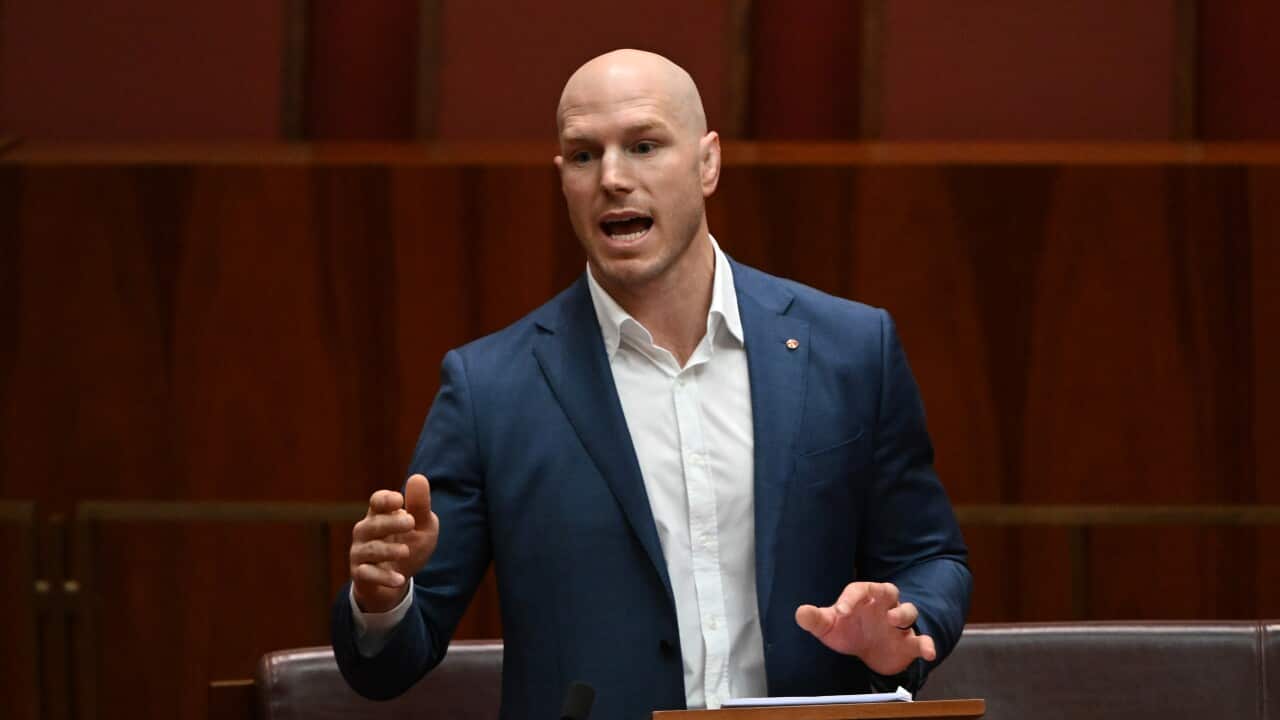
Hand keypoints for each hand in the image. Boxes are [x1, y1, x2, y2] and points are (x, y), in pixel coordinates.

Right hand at [349, 474, 438, 613]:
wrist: (397, 582)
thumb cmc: (410, 546)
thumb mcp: (422, 527)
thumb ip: (420, 505)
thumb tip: (417, 478)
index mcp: (380, 515)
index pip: (376, 501)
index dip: (385, 499)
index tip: (400, 501)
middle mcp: (366, 531)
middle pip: (373, 524)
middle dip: (390, 523)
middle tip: (411, 522)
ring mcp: (360, 553)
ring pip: (369, 549)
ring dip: (388, 550)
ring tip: (405, 551)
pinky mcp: (360, 574)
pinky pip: (367, 574)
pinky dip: (383, 576)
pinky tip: (399, 578)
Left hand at [795, 582, 935, 675]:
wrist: (868, 653)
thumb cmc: (849, 631)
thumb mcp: (829, 627)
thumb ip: (816, 620)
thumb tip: (800, 613)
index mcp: (862, 599)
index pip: (858, 589)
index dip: (850, 598)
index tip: (840, 612)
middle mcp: (883, 606)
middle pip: (889, 590)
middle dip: (886, 594)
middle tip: (877, 604)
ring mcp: (898, 623)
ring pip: (908, 611)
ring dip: (903, 614)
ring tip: (894, 622)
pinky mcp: (909, 642)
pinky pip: (922, 638)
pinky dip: (927, 644)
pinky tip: (928, 652)